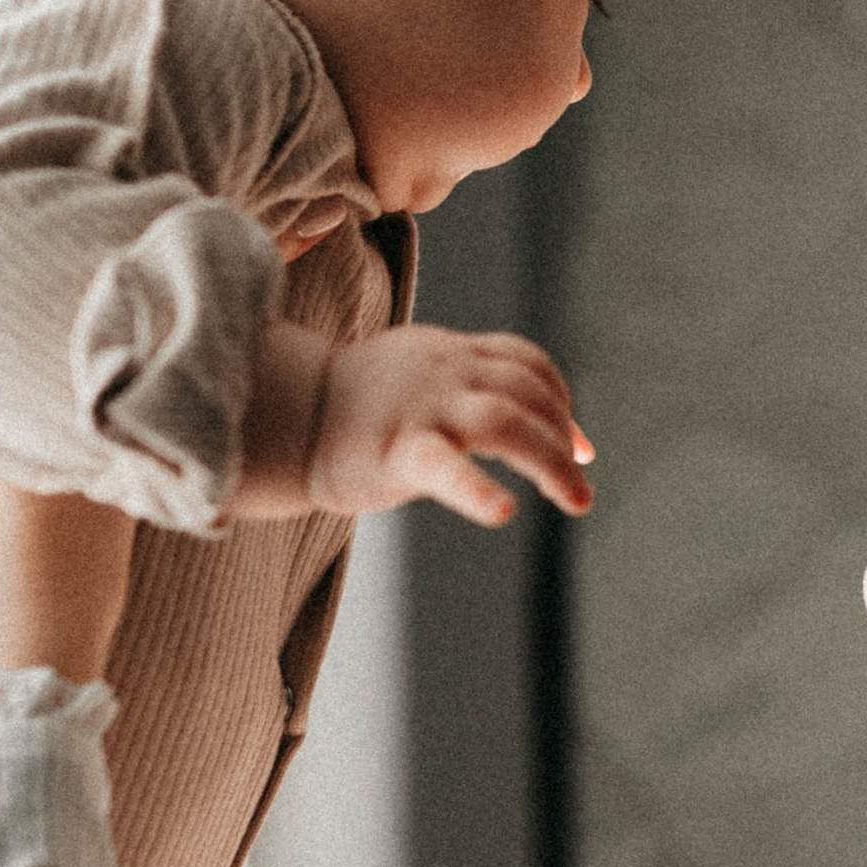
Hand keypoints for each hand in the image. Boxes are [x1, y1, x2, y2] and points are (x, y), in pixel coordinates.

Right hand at [231, 321, 594, 528]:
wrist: (287, 418)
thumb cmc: (359, 408)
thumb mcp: (422, 379)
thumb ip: (476, 391)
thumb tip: (539, 427)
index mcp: (452, 354)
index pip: (526, 363)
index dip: (560, 401)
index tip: (579, 445)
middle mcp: (446, 373)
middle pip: (527, 393)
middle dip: (564, 440)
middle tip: (580, 490)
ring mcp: (423, 409)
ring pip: (506, 422)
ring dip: (554, 462)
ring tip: (577, 500)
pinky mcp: (398, 451)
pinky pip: (448, 469)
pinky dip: (479, 490)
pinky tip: (503, 512)